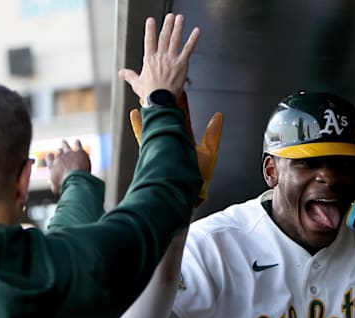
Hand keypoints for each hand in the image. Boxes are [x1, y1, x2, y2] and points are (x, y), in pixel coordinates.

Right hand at [46, 139, 90, 195]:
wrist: (74, 179)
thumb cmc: (64, 185)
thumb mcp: (56, 187)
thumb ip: (54, 186)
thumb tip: (54, 189)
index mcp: (52, 166)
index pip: (49, 158)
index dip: (50, 156)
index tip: (51, 154)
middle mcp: (59, 158)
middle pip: (59, 152)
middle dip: (59, 150)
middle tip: (60, 149)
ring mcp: (69, 154)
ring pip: (66, 147)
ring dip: (65, 144)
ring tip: (64, 142)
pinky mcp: (79, 153)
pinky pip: (77, 146)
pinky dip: (77, 143)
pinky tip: (77, 141)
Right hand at [118, 13, 200, 100]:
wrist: (160, 100)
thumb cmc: (150, 94)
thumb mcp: (136, 84)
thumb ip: (129, 76)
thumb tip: (121, 73)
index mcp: (149, 59)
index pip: (149, 40)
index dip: (150, 29)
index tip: (151, 21)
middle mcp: (160, 56)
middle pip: (164, 36)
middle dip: (167, 25)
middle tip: (170, 17)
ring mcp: (171, 59)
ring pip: (175, 39)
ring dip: (178, 27)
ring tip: (180, 18)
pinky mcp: (181, 64)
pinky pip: (188, 49)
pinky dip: (193, 39)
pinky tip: (197, 31)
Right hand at [129, 91, 223, 205]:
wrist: (184, 194)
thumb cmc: (199, 178)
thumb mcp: (210, 152)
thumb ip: (213, 134)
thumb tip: (219, 114)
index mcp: (186, 139)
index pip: (183, 117)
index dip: (182, 104)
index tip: (180, 91)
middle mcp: (172, 141)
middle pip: (168, 117)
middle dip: (165, 103)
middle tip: (162, 87)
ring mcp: (161, 146)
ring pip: (156, 124)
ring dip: (153, 110)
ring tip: (148, 96)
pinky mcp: (152, 153)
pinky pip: (145, 137)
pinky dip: (140, 126)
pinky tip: (135, 114)